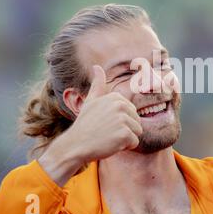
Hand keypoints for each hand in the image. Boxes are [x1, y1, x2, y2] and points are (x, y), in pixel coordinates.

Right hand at [38, 65, 141, 185]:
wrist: (75, 145)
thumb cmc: (85, 125)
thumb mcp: (91, 101)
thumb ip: (97, 85)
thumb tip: (97, 66)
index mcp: (115, 97)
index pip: (132, 112)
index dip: (121, 121)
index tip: (106, 123)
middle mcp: (120, 106)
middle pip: (137, 122)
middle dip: (125, 130)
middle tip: (107, 132)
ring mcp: (123, 119)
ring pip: (137, 132)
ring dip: (125, 139)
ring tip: (109, 138)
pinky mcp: (124, 134)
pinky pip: (134, 143)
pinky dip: (124, 147)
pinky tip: (110, 144)